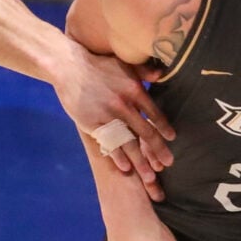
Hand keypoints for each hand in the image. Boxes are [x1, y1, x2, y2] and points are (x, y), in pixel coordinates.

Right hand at [56, 47, 173, 189]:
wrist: (68, 66)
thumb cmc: (98, 64)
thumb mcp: (123, 63)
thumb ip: (143, 71)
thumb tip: (161, 75)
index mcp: (134, 90)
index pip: (155, 113)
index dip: (164, 128)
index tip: (172, 139)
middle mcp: (124, 105)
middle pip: (146, 132)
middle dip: (159, 150)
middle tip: (169, 164)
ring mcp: (108, 116)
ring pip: (129, 143)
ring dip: (141, 162)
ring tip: (150, 177)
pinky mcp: (92, 123)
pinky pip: (109, 144)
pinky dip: (118, 157)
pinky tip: (126, 169)